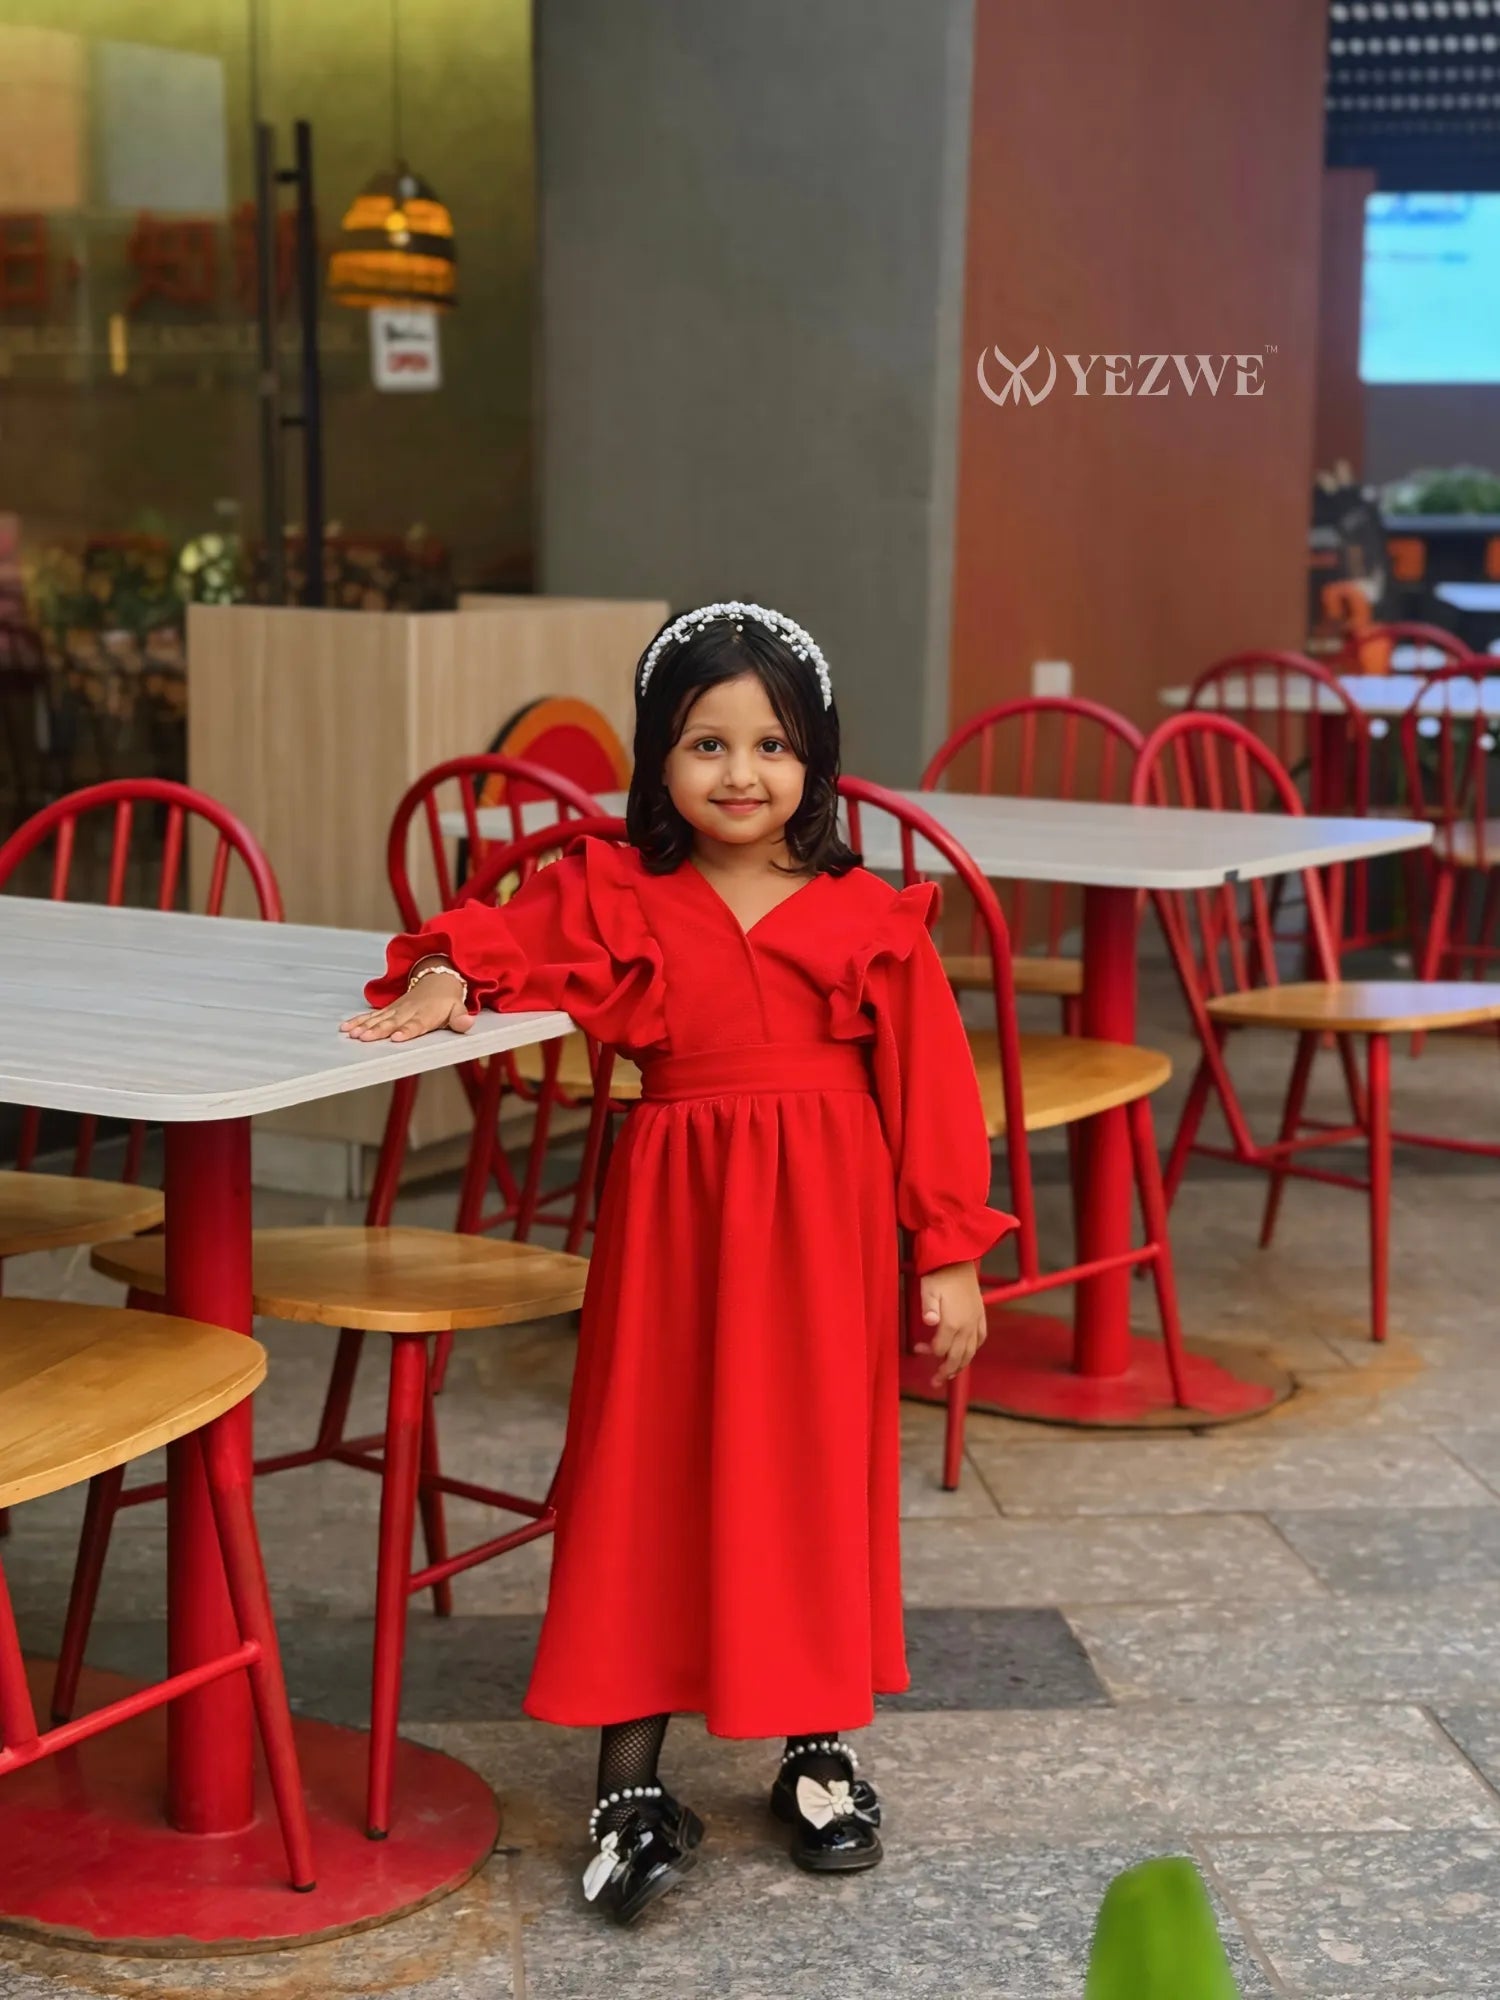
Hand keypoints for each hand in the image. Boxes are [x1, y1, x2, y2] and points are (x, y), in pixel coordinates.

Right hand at [340, 962, 470, 1042]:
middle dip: (378, 1030)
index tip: (396, 1037)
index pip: (415, 1024)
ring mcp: (396, 1009)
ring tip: (351, 1035)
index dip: (406, 1031)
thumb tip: (467, 1024)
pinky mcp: (388, 1010)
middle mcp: (408, 1011)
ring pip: (379, 1018)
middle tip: (364, 1038)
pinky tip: (346, 1028)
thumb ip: (460, 1018)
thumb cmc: (447, 1001)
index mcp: (426, 1014)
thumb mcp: (458, 1008)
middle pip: (392, 1022)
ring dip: (364, 1026)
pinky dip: (358, 1020)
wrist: (437, 980)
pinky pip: (372, 1015)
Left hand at [914, 1261, 986, 1387]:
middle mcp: (967, 1326)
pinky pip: (981, 1339)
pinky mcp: (981, 1315)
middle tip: (935, 1381)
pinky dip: (974, 1350)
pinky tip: (968, 1354)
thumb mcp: (928, 1289)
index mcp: (952, 1322)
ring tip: (951, 1375)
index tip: (916, 1348)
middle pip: (957, 1357)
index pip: (941, 1349)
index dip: (929, 1352)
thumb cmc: (939, 1275)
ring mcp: (976, 1321)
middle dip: (945, 1371)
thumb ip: (928, 1308)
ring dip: (961, 1366)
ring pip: (971, 1352)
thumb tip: (929, 1322)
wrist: (958, 1259)